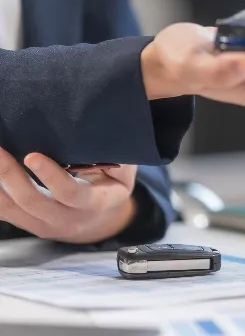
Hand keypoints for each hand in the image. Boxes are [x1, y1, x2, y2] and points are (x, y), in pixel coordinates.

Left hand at [0, 148, 136, 243]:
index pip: (71, 193)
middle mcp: (68, 219)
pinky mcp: (26, 224)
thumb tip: (99, 128)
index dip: (51, 176)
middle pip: (32, 202)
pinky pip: (2, 212)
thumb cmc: (112, 184)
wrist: (101, 219)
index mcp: (96, 203)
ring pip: (11, 210)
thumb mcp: (123, 170)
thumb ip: (114, 154)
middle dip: (9, 175)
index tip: (32, 155)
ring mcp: (44, 226)